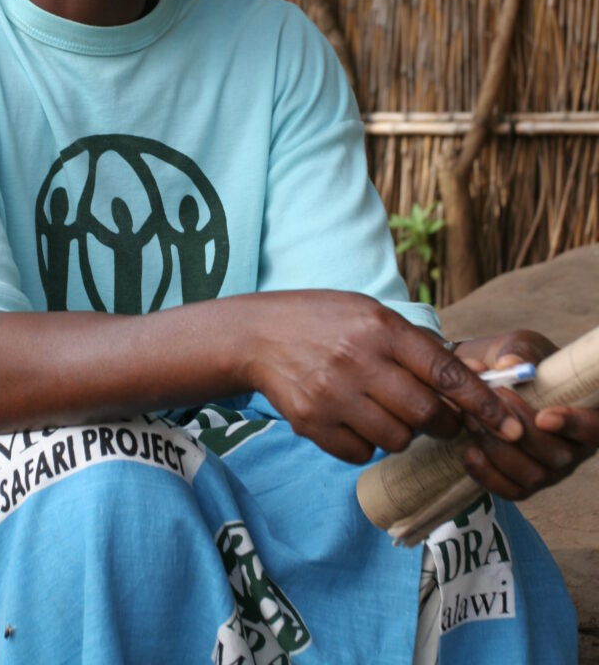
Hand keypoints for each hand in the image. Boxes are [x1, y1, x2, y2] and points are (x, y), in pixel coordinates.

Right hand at [248, 292, 525, 463]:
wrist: (257, 334)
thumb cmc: (323, 320)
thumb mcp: (368, 312)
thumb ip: (410, 343)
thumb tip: (459, 382)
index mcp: (380, 329)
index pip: (445, 372)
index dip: (482, 403)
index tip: (509, 424)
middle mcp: (359, 361)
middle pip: (426, 414)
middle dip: (441, 423)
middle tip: (437, 418)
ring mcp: (334, 395)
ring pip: (396, 438)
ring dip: (400, 432)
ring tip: (382, 409)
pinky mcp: (313, 422)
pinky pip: (361, 453)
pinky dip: (365, 443)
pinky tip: (352, 418)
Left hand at [454, 330, 598, 500]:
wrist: (488, 380)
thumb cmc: (515, 360)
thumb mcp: (520, 347)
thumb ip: (519, 353)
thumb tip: (510, 364)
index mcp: (587, 412)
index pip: (597, 429)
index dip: (576, 426)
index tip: (543, 416)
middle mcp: (574, 448)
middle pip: (558, 455)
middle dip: (518, 430)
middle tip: (491, 401)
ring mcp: (551, 469)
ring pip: (533, 475)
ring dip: (498, 449)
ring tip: (472, 418)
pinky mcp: (525, 483)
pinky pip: (512, 491)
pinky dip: (488, 475)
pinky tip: (469, 452)